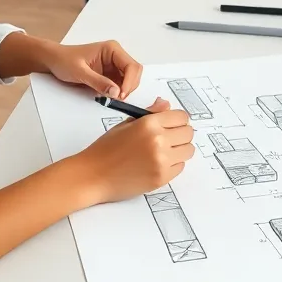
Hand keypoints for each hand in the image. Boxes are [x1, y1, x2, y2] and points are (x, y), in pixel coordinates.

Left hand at [43, 39, 142, 98]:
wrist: (54, 61)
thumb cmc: (64, 60)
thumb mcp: (80, 72)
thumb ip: (98, 82)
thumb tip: (116, 92)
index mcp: (112, 49)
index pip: (131, 66)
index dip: (130, 82)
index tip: (121, 95)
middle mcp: (116, 56)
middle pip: (134, 73)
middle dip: (129, 87)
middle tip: (117, 99)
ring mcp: (114, 66)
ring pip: (130, 80)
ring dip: (124, 91)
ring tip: (110, 98)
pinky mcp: (110, 75)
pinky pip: (121, 85)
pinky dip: (118, 93)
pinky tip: (108, 96)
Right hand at [74, 98, 193, 204]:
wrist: (93, 175)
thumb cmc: (105, 149)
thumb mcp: (125, 124)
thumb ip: (149, 114)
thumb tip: (166, 104)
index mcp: (149, 124)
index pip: (181, 117)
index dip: (177, 120)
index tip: (172, 125)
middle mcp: (158, 140)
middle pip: (188, 133)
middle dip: (180, 134)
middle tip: (168, 139)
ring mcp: (161, 161)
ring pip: (188, 150)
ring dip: (179, 150)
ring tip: (163, 152)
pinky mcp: (161, 178)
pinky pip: (180, 167)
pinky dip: (173, 165)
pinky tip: (157, 164)